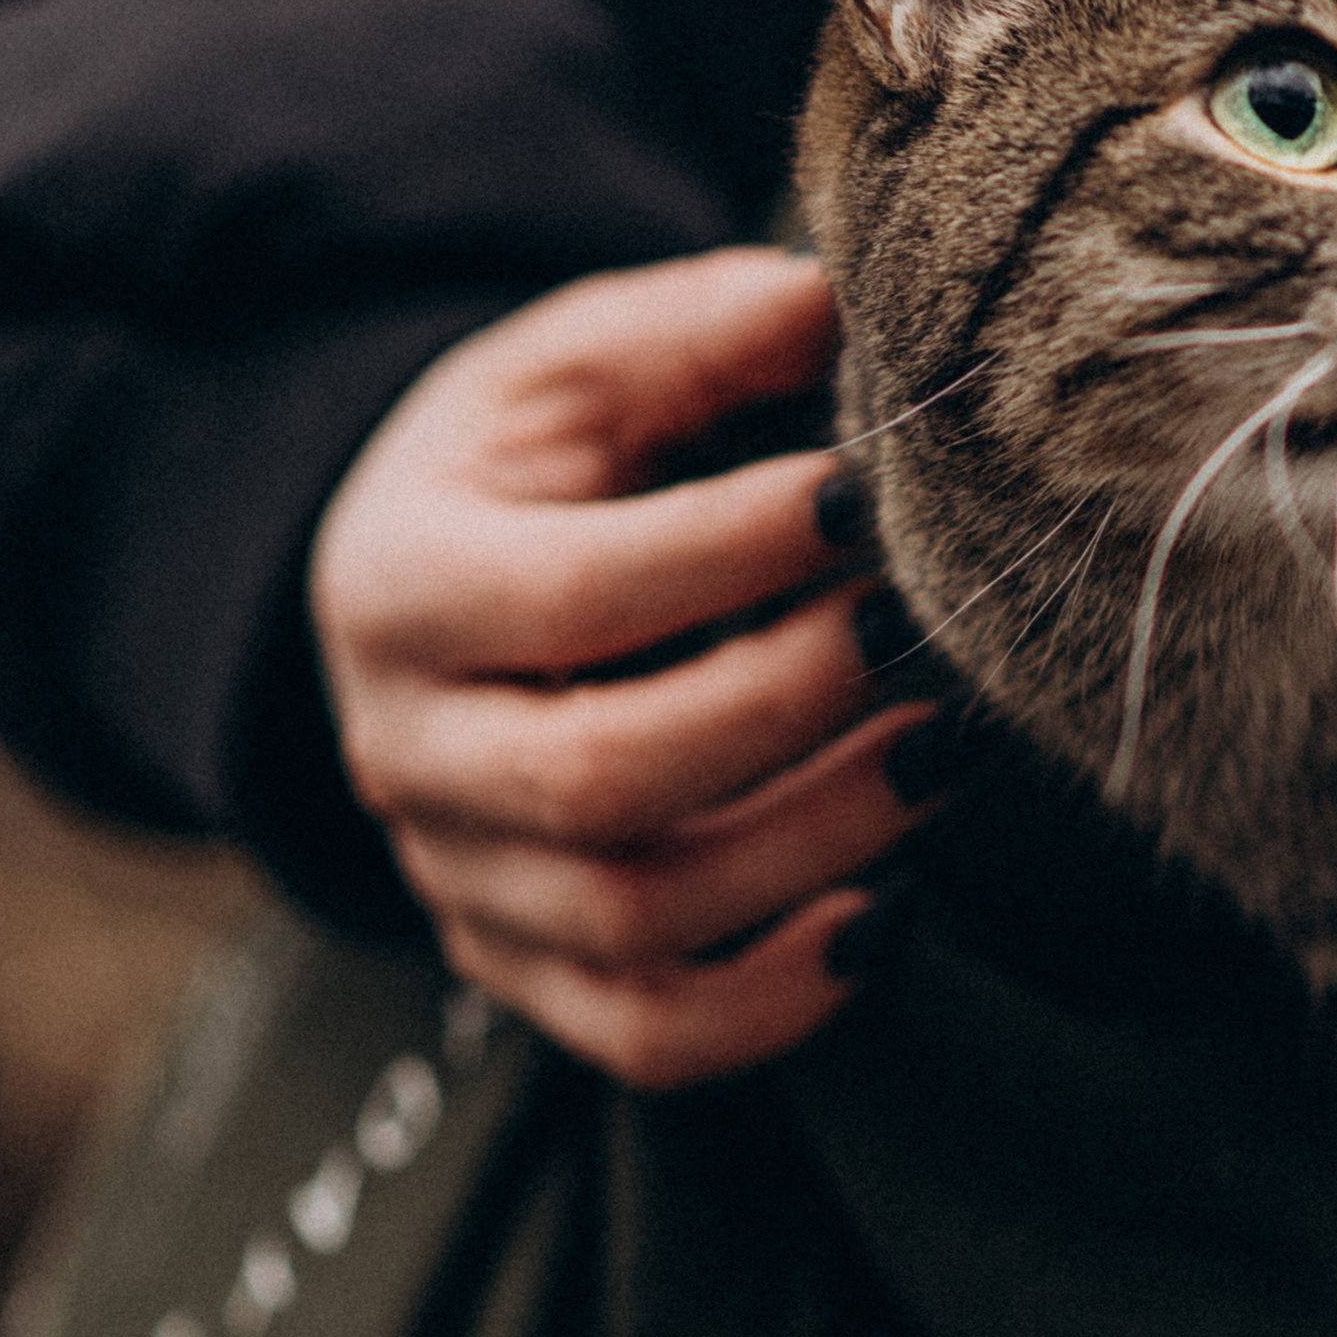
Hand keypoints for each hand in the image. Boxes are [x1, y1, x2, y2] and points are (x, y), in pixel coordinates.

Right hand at [309, 248, 946, 1087]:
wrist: (433, 600)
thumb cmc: (530, 469)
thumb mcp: (578, 367)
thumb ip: (698, 330)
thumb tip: (839, 302)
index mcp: (398, 584)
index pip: (571, 593)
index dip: (731, 552)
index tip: (866, 493)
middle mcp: (406, 754)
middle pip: (598, 781)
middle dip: (786, 713)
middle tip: (915, 636)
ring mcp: (461, 881)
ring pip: (637, 919)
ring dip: (816, 842)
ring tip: (937, 751)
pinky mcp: (526, 970)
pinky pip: (649, 1033)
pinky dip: (782, 999)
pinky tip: (889, 904)